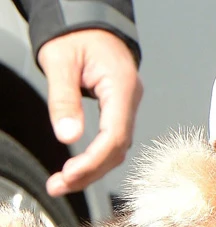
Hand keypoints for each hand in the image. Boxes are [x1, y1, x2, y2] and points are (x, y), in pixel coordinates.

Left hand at [38, 29, 142, 196]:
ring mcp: (128, 106)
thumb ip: (64, 100)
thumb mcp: (60, 62)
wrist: (89, 25)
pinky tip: (79, 168)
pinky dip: (97, 158)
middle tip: (59, 186)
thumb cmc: (76, 38)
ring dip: (93, 169)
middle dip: (91, 172)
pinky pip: (114, 141)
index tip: (69, 174)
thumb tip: (68, 137)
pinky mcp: (120, 111)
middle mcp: (130, 99)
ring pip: (117, 149)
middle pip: (118, 148)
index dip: (94, 160)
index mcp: (121, 86)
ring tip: (64, 183)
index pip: (115, 134)